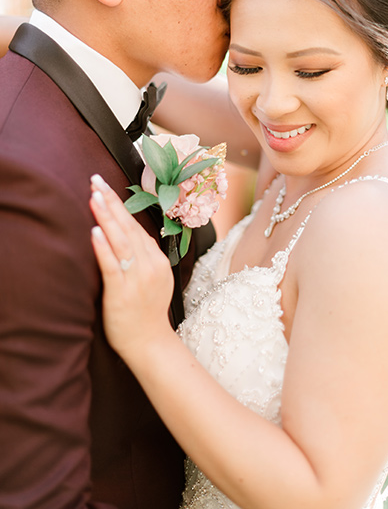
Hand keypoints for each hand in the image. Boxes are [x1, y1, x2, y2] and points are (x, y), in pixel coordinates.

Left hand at [90, 174, 174, 360]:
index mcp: (158, 260)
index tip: (107, 187)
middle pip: (129, 227)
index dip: (121, 205)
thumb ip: (145, 256)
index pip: (138, 226)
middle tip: (97, 181)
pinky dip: (104, 247)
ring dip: (107, 217)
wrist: (150, 342)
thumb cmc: (147, 312)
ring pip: (121, 241)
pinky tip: (94, 232)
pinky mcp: (122, 292)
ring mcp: (137, 278)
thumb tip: (131, 234)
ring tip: (94, 197)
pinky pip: (113, 265)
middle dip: (112, 202)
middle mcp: (150, 265)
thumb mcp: (155, 279)